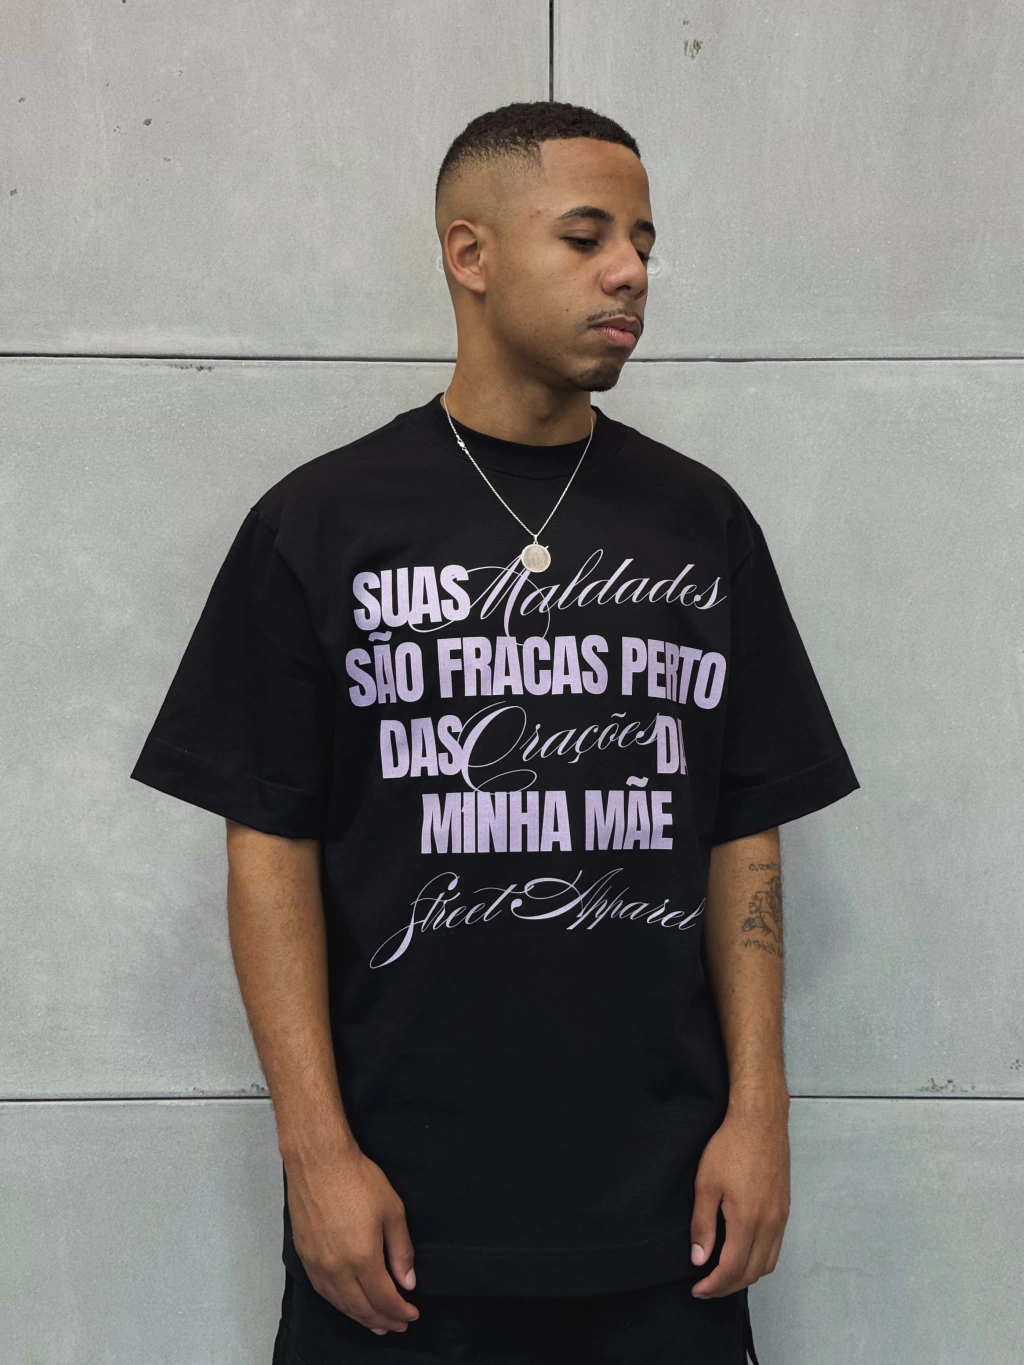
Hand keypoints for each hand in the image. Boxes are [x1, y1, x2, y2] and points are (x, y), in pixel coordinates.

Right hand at [285, 1144, 419, 1334]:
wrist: (319, 1161)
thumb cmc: (357, 1179)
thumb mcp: (392, 1210)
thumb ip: (401, 1250)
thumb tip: (406, 1281)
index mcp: (362, 1258)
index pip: (383, 1299)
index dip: (400, 1311)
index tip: (412, 1313)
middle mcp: (337, 1268)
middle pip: (362, 1308)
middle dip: (383, 1320)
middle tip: (398, 1325)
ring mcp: (318, 1264)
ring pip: (340, 1304)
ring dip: (360, 1317)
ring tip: (376, 1323)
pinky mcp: (304, 1256)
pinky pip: (323, 1291)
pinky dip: (339, 1304)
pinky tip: (348, 1304)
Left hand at [689, 1103, 790, 1297]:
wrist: (760, 1121)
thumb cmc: (730, 1147)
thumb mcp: (706, 1184)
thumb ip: (703, 1224)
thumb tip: (699, 1259)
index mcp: (748, 1220)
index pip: (732, 1269)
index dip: (713, 1285)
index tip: (697, 1289)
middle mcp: (770, 1224)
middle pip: (752, 1272)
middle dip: (728, 1286)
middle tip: (707, 1287)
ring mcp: (781, 1217)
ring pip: (767, 1263)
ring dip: (745, 1276)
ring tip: (723, 1275)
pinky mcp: (785, 1208)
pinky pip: (775, 1247)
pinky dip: (759, 1260)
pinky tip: (743, 1253)